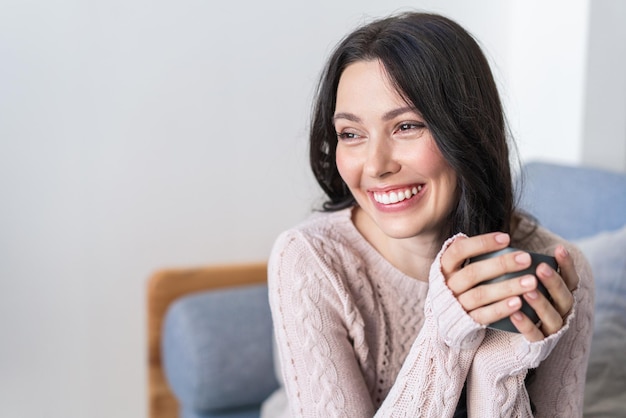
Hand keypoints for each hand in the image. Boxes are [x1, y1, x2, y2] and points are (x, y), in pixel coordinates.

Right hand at [440, 233, 576, 341]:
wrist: (446, 316)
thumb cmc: (462, 282)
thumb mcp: (459, 266)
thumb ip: (474, 253)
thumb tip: (501, 238)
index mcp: (445, 267)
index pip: (459, 250)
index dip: (481, 243)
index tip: (506, 238)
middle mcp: (448, 284)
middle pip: (473, 273)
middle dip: (501, 264)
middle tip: (526, 259)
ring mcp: (455, 304)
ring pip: (480, 295)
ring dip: (507, 287)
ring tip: (531, 282)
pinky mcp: (465, 322)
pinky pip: (483, 315)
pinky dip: (500, 309)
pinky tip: (518, 302)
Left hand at [509, 245, 576, 340]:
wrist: (507, 338)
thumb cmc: (515, 300)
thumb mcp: (519, 282)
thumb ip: (518, 266)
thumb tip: (498, 234)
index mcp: (561, 296)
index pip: (570, 279)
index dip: (567, 265)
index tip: (559, 249)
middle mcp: (561, 312)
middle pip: (564, 297)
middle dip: (553, 282)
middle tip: (540, 268)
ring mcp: (551, 329)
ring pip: (552, 317)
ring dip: (541, 303)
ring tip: (528, 292)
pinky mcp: (538, 345)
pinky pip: (534, 335)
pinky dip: (525, 324)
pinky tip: (514, 314)